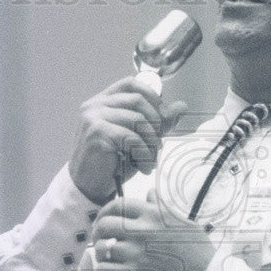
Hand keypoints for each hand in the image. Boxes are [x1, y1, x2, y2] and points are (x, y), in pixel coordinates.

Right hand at [69, 76, 187, 204]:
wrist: (89, 186)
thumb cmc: (112, 162)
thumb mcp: (139, 139)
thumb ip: (157, 122)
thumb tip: (181, 106)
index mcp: (103, 101)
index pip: (131, 84)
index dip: (151, 96)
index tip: (159, 119)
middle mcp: (95, 105)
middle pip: (137, 99)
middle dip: (155, 123)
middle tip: (158, 145)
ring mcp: (93, 118)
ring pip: (136, 119)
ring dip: (151, 142)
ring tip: (151, 159)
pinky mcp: (96, 133)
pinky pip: (130, 137)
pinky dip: (143, 152)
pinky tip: (144, 166)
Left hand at [91, 193, 215, 270]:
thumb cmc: (199, 254)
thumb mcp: (184, 224)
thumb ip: (162, 208)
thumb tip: (149, 193)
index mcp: (153, 215)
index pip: (118, 205)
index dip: (105, 212)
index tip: (104, 221)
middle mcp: (142, 231)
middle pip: (104, 225)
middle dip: (97, 232)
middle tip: (100, 240)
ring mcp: (136, 254)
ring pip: (102, 249)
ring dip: (101, 255)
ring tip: (109, 260)